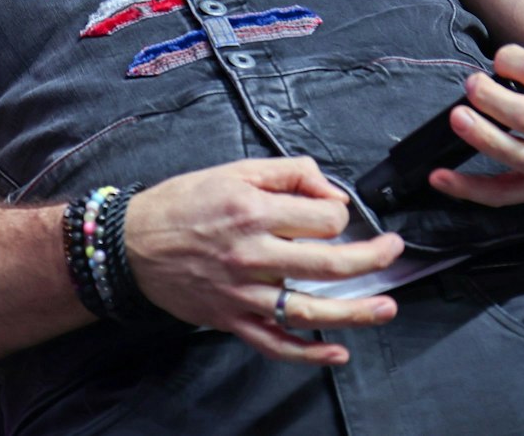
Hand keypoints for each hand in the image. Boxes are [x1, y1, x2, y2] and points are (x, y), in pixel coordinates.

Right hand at [124, 156, 403, 365]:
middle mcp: (253, 255)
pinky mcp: (232, 320)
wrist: (130, 244)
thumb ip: (290, 174)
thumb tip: (331, 194)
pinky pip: (275, 343)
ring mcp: (243, 293)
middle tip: (393, 251)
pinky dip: (307, 352)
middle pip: (328, 264)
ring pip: (308, 309)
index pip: (324, 220)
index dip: (338, 213)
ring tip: (386, 309)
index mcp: (255, 212)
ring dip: (354, 312)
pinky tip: (336, 351)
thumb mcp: (237, 170)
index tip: (333, 212)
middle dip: (370, 258)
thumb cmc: (184, 203)